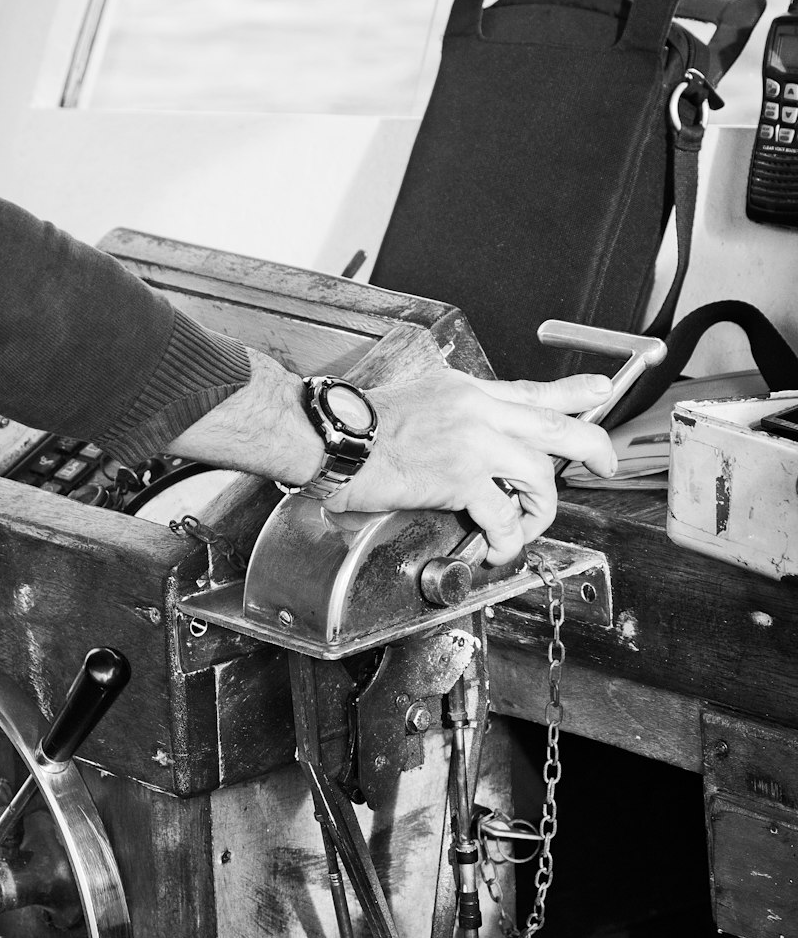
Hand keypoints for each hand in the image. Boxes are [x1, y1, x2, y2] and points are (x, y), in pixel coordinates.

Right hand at [331, 370, 617, 563]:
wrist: (333, 437)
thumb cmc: (360, 428)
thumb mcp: (417, 405)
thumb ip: (449, 421)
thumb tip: (461, 451)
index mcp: (466, 392)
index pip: (530, 390)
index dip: (573, 393)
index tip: (600, 391)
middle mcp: (477, 408)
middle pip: (556, 424)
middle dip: (592, 445)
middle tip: (604, 464)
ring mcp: (474, 440)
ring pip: (539, 473)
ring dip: (539, 509)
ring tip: (523, 527)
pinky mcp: (462, 475)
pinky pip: (504, 512)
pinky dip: (508, 537)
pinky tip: (497, 547)